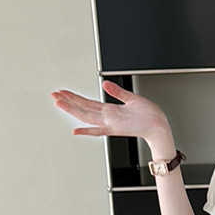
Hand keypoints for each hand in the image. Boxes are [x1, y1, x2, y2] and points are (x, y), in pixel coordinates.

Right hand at [51, 81, 170, 147]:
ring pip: (87, 116)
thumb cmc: (151, 116)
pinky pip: (99, 131)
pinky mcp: (117, 129)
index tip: (63, 93)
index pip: (89, 103)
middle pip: (83, 109)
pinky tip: (76, 131)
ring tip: (58, 103)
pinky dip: (87, 131)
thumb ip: (118, 92)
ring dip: (72, 110)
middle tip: (53, 96)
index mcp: (112, 110)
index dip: (75, 98)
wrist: (160, 126)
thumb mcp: (132, 99)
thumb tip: (105, 84)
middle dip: (68, 102)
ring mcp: (111, 123)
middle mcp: (109, 117)